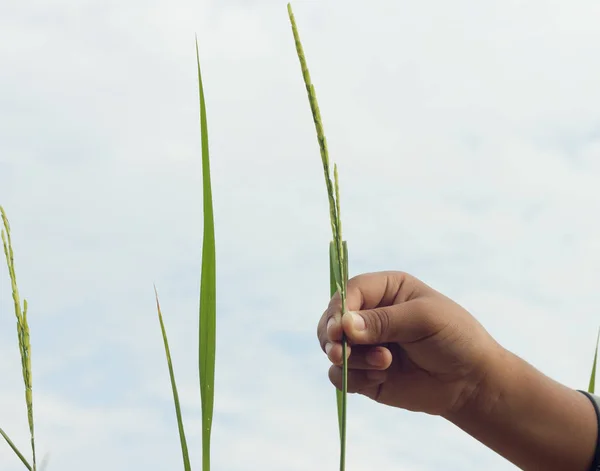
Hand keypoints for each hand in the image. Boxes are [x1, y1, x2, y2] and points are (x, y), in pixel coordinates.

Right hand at [317, 271, 501, 416]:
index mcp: (385, 290)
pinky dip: (353, 379)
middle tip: (342, 353)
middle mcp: (370, 315)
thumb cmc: (454, 338)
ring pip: (332, 349)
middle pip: (331, 320)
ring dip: (351, 360)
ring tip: (384, 365)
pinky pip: (340, 376)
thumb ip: (383, 321)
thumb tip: (344, 325)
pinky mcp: (364, 374)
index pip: (349, 292)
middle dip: (333, 337)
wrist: (471, 383)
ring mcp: (365, 346)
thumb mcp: (424, 319)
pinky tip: (381, 377)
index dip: (338, 309)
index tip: (337, 330)